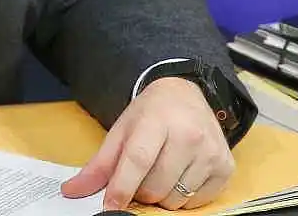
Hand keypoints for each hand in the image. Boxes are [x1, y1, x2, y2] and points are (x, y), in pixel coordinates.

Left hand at [62, 77, 234, 210]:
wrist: (186, 93)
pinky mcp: (226, 166)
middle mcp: (189, 134)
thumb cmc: (150, 113)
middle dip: (141, 191)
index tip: (110, 205)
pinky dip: (183, 197)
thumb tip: (71, 190)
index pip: (138, 160)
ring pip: (176, 199)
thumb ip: (99, 164)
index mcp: (158, 120)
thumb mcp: (121, 130)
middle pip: (156, 186)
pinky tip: (180, 175)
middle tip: (139, 177)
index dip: (122, 187)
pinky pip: (198, 202)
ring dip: (162, 196)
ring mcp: (211, 151)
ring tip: (160, 172)